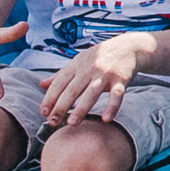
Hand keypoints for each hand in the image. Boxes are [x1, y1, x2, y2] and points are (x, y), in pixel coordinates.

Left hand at [38, 33, 153, 126]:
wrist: (128, 46)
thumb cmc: (99, 57)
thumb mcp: (78, 61)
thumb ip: (61, 74)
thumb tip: (41, 85)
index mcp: (76, 66)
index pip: (59, 83)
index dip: (50, 97)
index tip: (43, 112)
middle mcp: (89, 70)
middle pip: (72, 90)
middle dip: (61, 106)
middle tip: (52, 122)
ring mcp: (106, 74)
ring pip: (92, 93)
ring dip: (81, 108)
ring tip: (71, 124)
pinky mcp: (121, 79)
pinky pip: (116, 95)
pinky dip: (112, 107)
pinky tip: (106, 119)